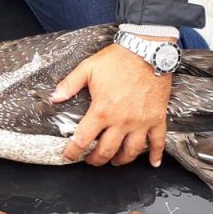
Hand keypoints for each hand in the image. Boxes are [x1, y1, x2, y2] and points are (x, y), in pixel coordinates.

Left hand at [51, 42, 173, 167]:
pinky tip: (154, 163)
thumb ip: (70, 84)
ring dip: (121, 160)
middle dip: (96, 159)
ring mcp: (141, 122)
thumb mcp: (88, 68)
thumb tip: (54, 97)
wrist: (148, 50)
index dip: (73, 151)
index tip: (69, 155)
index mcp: (102, 110)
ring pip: (131, 151)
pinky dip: (157, 154)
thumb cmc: (119, 59)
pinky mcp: (157, 118)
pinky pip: (158, 141)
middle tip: (91, 160)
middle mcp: (122, 121)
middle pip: (106, 151)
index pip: (83, 139)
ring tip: (115, 161)